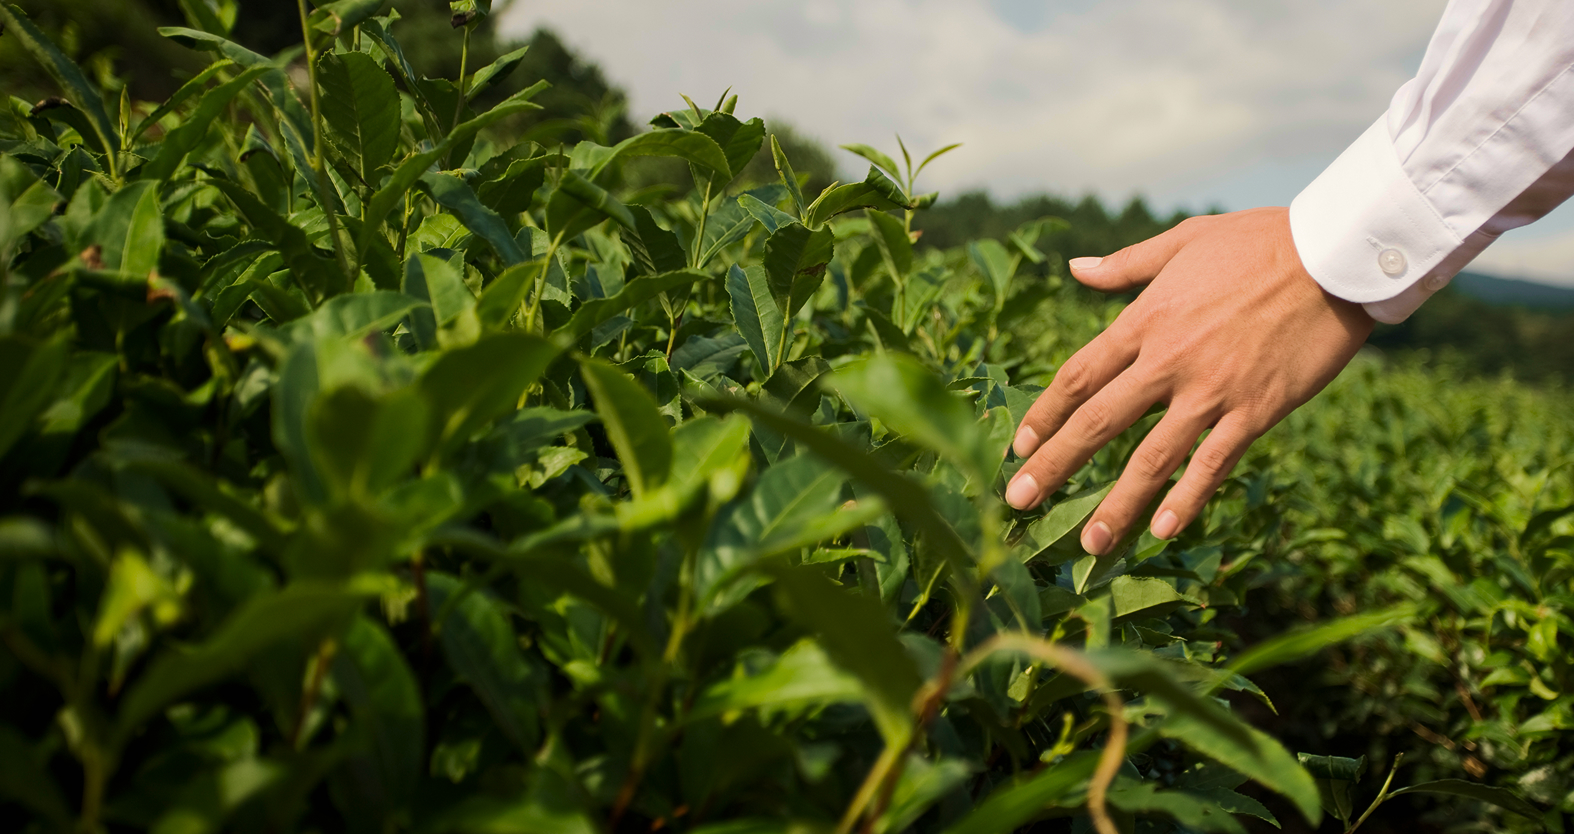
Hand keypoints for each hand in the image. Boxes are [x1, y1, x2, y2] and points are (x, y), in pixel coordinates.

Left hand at [1005, 207, 1373, 552]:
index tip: (1018, 447)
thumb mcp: (1184, 241)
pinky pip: (1213, 464)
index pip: (1078, 376)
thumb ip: (1126, 265)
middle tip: (1017, 502)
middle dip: (1054, 466)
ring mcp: (1212, 390)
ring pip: (1151, 457)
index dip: (1043, 415)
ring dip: (1116, 504)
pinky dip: (1187, 500)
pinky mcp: (1256, 410)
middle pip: (1097, 422)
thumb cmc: (1262, 241)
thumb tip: (1075, 268)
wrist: (1337, 254)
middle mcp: (1168, 360)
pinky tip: (1162, 532)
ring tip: (1090, 546)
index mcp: (1145, 320)